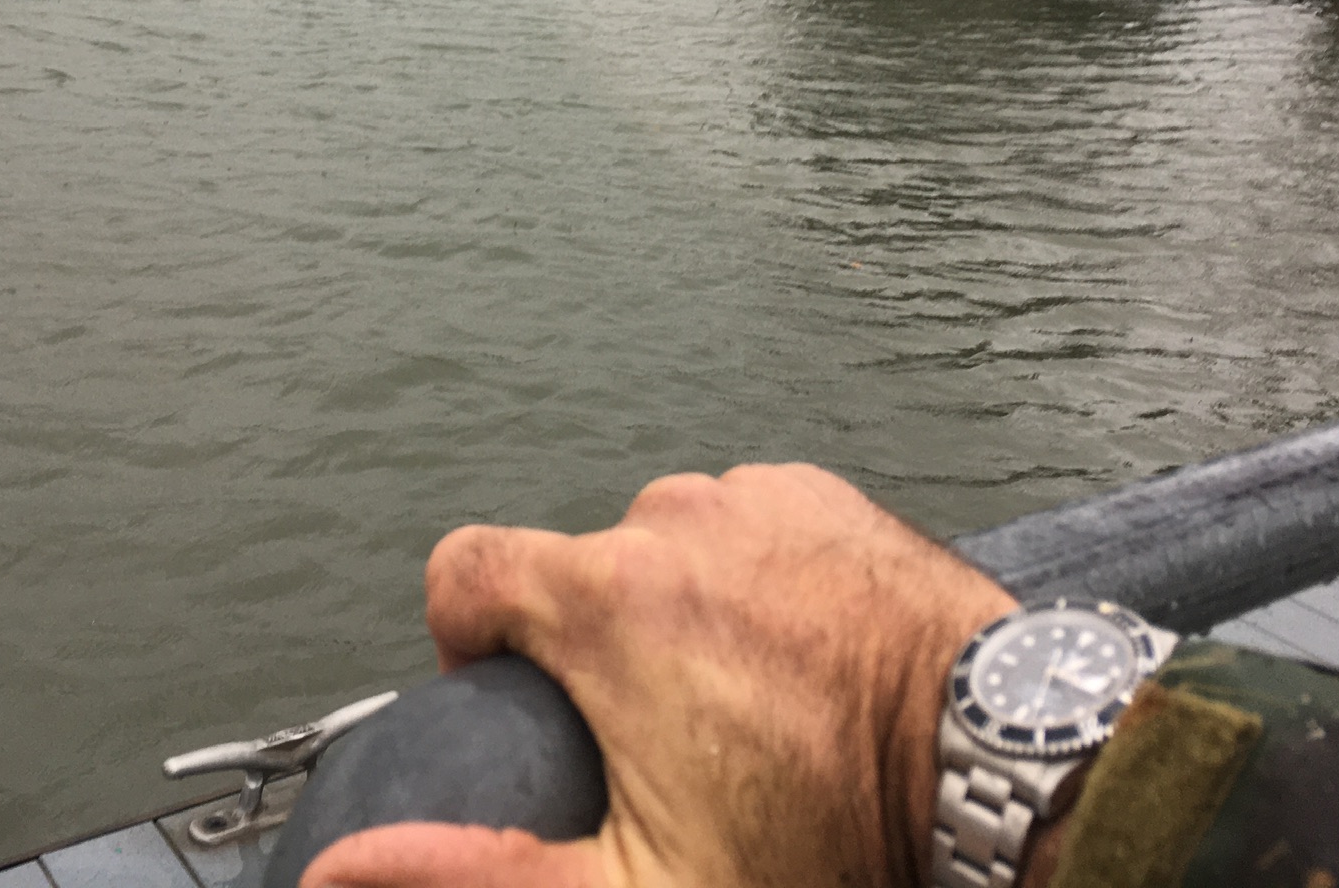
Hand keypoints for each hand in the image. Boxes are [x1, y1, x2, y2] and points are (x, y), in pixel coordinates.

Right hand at [300, 463, 1017, 887]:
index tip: (517, 696)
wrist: (999, 768)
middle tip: (665, 732)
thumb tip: (339, 875)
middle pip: (577, 566)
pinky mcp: (820, 491)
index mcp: (606, 599)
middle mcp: (672, 518)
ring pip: (664, 540)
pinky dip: (749, 569)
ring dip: (676, 601)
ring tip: (744, 692)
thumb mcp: (639, 886)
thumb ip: (479, 873)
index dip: (469, 636)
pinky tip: (800, 644)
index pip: (465, 568)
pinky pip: (744, 519)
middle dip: (595, 641)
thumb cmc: (825, 834)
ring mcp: (753, 494)